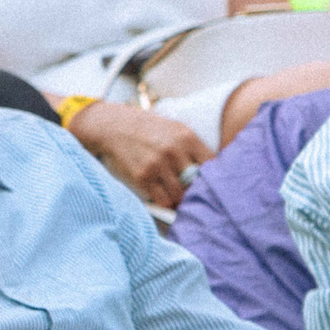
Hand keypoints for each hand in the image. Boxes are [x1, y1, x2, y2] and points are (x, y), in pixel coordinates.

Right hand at [67, 100, 211, 208]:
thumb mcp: (176, 129)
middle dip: (198, 191)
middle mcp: (173, 152)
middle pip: (197, 183)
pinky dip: (167, 202)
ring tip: (180, 197)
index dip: (215, 178)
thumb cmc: (148, 129)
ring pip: (180, 195)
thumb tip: (215, 170)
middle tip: (198, 195)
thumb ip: (194, 148)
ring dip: (181, 199)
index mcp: (187, 138)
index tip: (214, 184)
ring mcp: (156, 165)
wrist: (114, 127)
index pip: (213, 165)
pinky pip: (163, 200)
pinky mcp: (141, 177)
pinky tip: (166, 197)